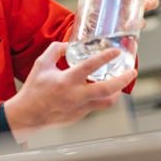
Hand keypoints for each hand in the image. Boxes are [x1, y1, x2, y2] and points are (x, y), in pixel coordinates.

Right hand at [3, 42, 136, 142]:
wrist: (28, 115)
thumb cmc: (34, 89)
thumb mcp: (42, 64)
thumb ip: (56, 50)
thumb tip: (70, 45)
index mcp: (66, 80)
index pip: (90, 67)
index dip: (105, 57)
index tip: (116, 52)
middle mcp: (75, 95)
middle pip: (107, 89)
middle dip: (123, 80)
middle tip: (132, 71)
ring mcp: (80, 108)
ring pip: (107, 102)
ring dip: (117, 91)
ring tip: (120, 81)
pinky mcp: (80, 116)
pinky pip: (96, 106)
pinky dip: (101, 97)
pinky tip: (100, 90)